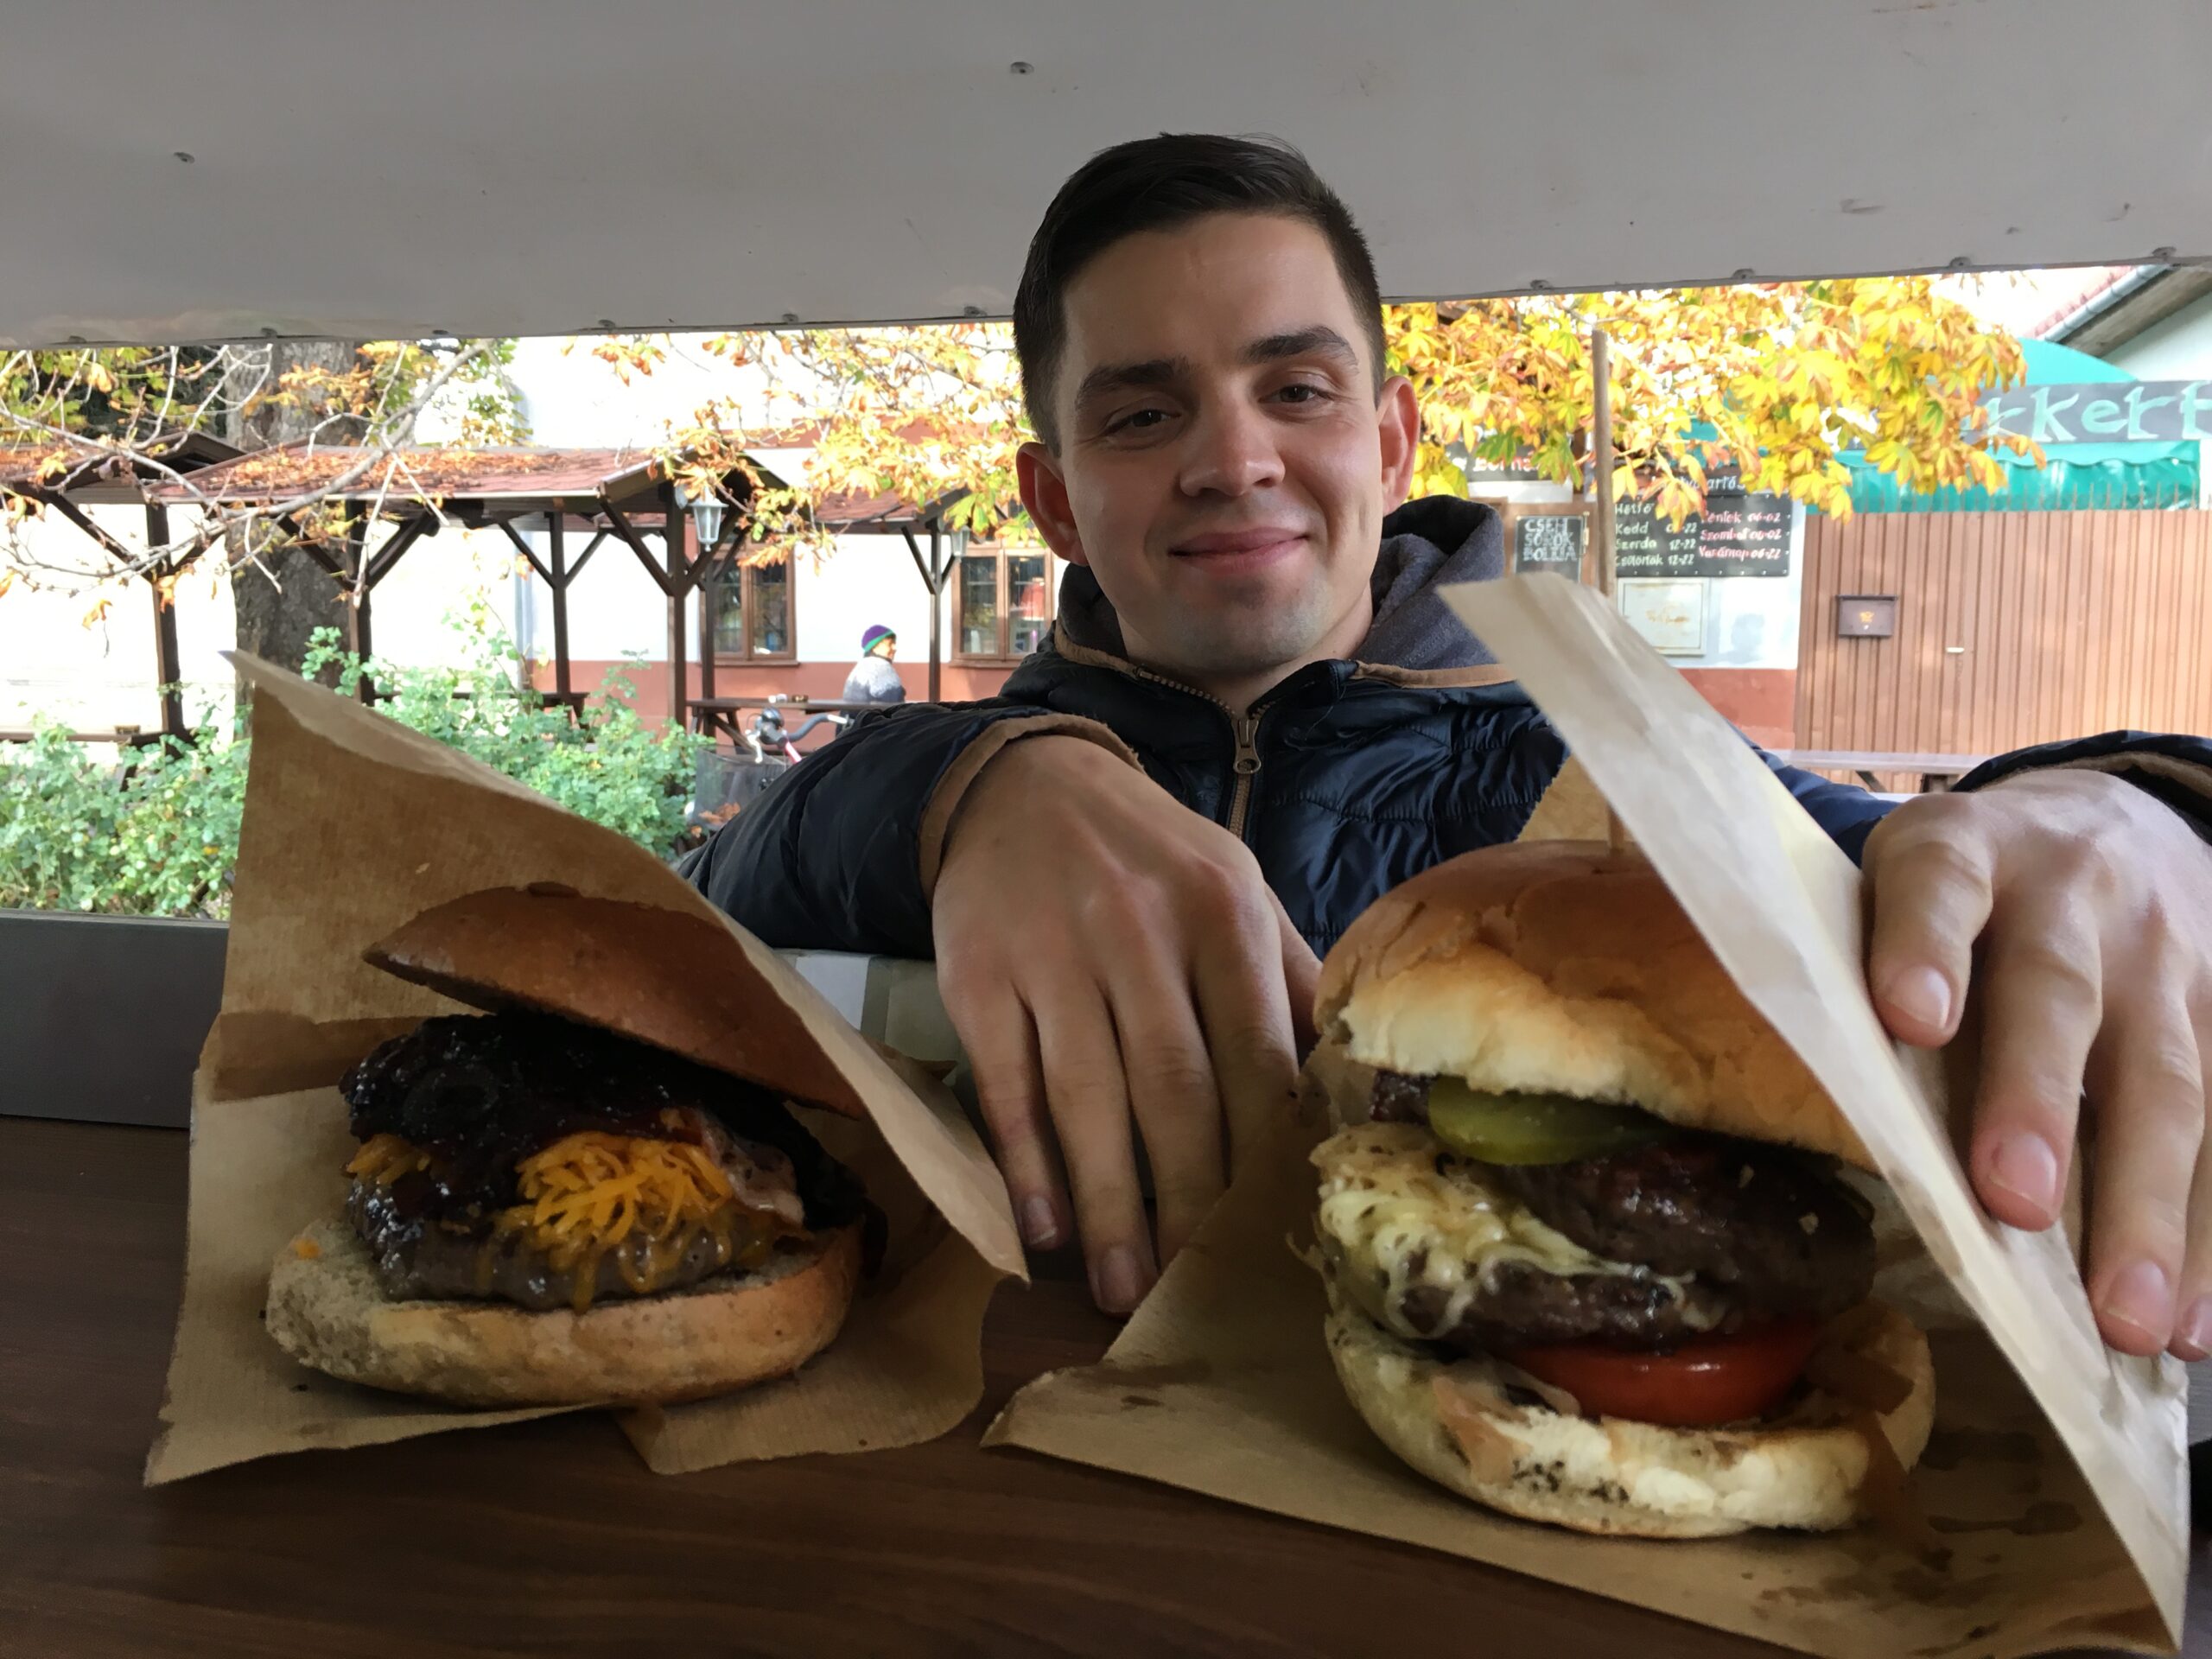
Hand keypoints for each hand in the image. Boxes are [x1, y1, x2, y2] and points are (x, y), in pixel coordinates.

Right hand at [933, 735, 1317, 1312]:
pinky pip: (1005, 1083)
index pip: (1257, 1051)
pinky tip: (1043, 1229)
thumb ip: (1288, 981)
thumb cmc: (1152, 860)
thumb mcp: (1235, 890)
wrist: (1026, 783)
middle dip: (1190, 1200)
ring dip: (1106, 1205)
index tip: (1275, 1233)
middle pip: (1173, 1088)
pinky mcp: (978, 973)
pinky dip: (1024, 1162)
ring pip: (1086, 1097)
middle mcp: (1137, 929)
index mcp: (1221, 912)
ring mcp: (1051, 952)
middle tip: (1197, 1288)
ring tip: (1121, 1288)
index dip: (1266, 1151)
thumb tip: (1349, 1086)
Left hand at [1862, 769, 2211, 1359]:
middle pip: (2055, 994)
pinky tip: (2192, 1319)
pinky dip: (2209, 1228)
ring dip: (2144, 1204)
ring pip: (2163, 1078)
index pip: (1938, 883)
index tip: (1909, 1018)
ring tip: (2123, 1315)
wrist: (2115, 822)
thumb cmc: (1964, 891)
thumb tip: (1802, 1088)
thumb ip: (1856, 958)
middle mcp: (2070, 894)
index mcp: (1961, 851)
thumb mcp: (1902, 880)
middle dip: (2036, 1099)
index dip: (1923, 946)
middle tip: (2012, 1201)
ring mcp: (2161, 957)